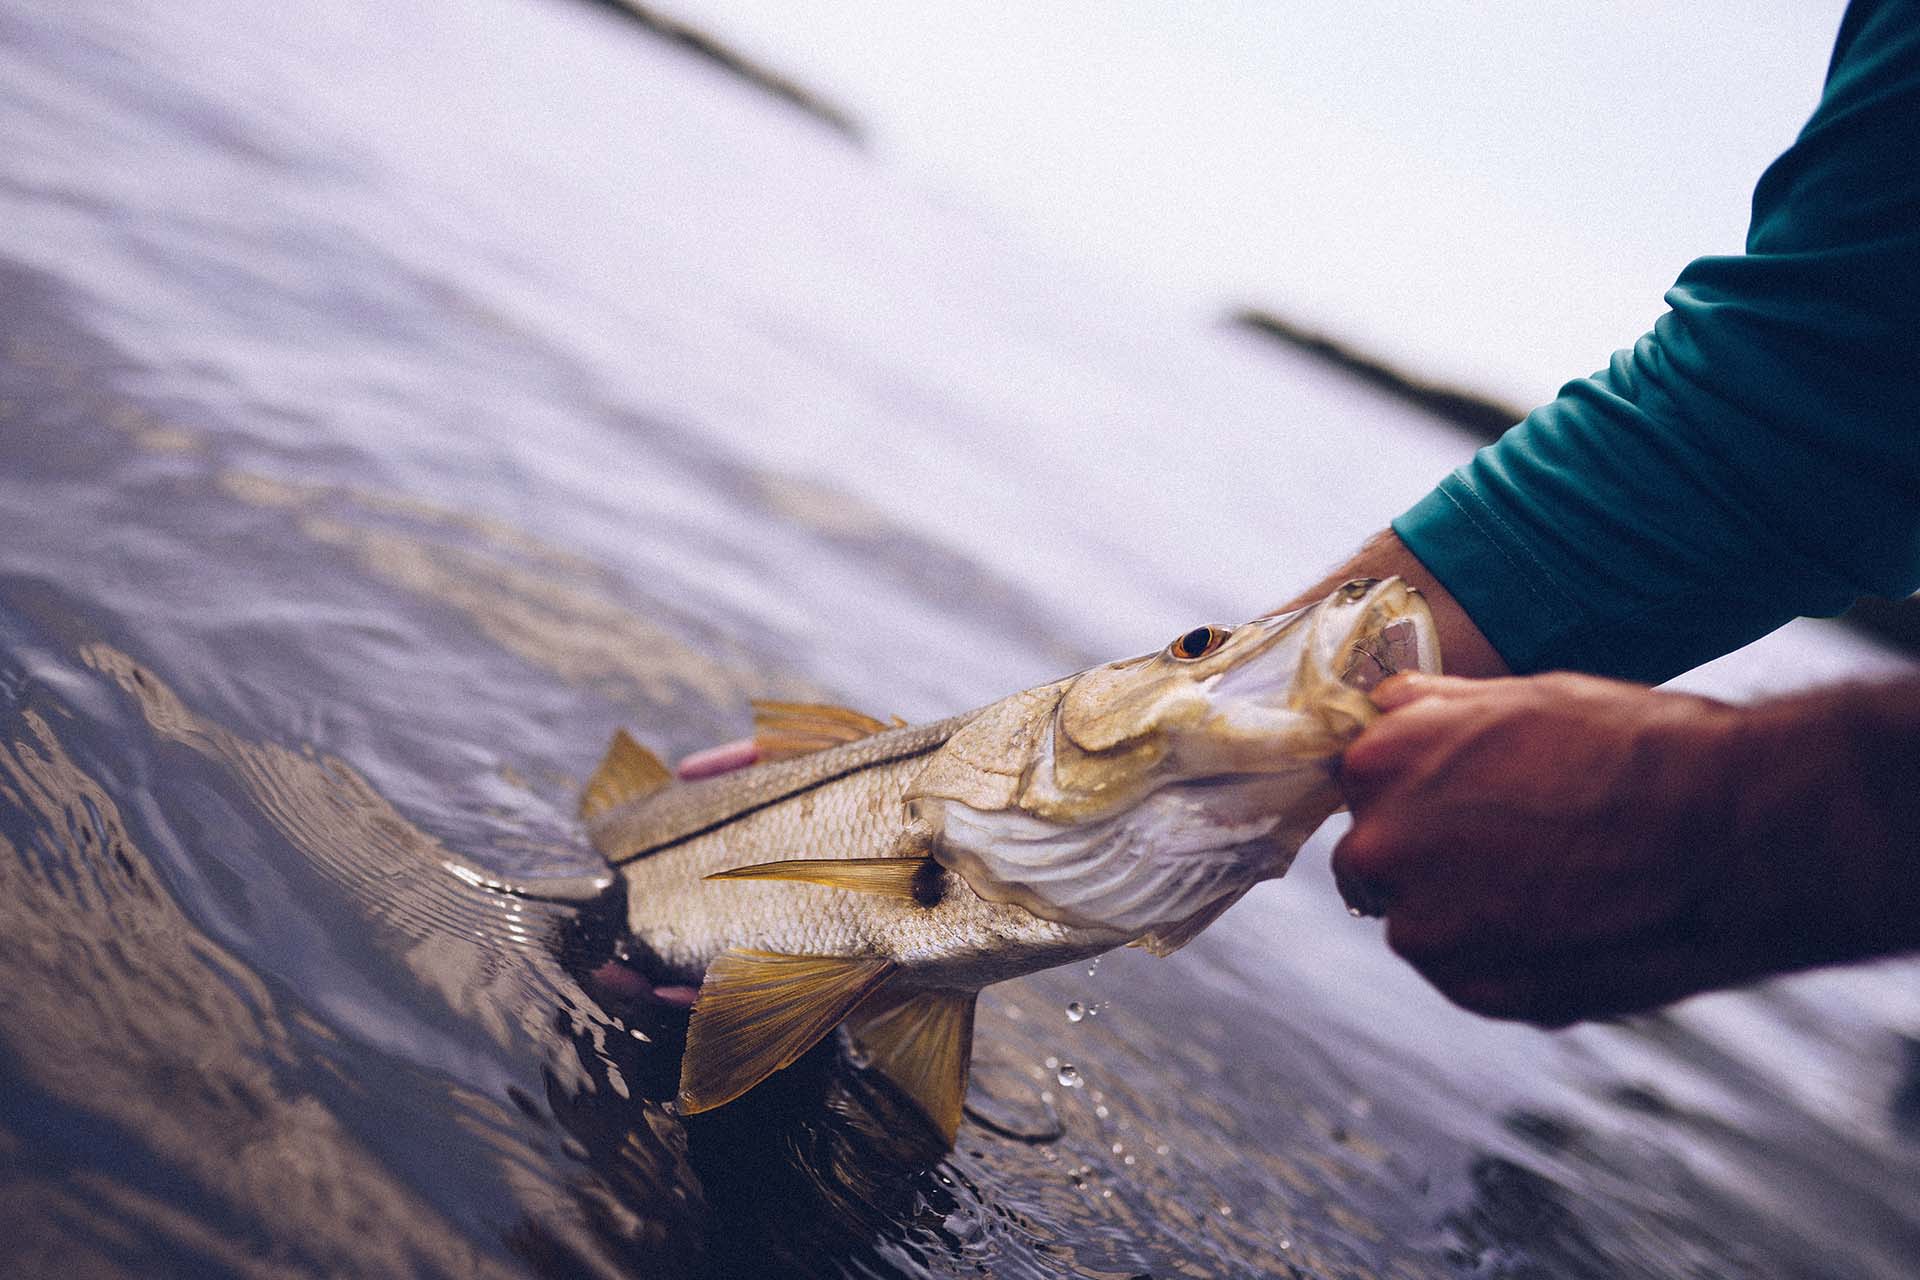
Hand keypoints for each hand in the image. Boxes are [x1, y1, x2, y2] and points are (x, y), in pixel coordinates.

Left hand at [1331, 671, 1914, 1025]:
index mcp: (1380, 764)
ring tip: (1563, 885)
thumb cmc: (1634, 748)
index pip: (1361, 786)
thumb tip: (1385, 707)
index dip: (1417, 793)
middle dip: (1428, 857)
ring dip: (1469, 912)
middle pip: (1377, 861)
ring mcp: (1425, 929)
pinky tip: (1576, 927)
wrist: (1729, 833)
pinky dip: (1509, 959)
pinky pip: (1471, 974)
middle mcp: (1381, 847)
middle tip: (1519, 847)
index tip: (1469, 800)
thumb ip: (1432, 710)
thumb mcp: (1521, 696)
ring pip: (1424, 923)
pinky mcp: (1474, 992)